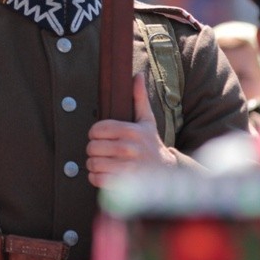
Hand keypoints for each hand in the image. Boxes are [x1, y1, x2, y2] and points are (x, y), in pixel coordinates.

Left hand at [86, 73, 175, 187]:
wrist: (167, 174)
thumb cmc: (152, 144)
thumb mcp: (147, 120)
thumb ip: (139, 97)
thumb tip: (138, 74)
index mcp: (131, 131)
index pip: (96, 129)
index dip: (95, 133)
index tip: (101, 137)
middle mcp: (129, 148)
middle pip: (92, 147)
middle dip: (94, 150)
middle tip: (101, 151)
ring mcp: (126, 168)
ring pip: (93, 163)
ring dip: (94, 164)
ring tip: (103, 162)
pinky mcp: (123, 185)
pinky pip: (96, 179)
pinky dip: (96, 178)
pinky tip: (105, 174)